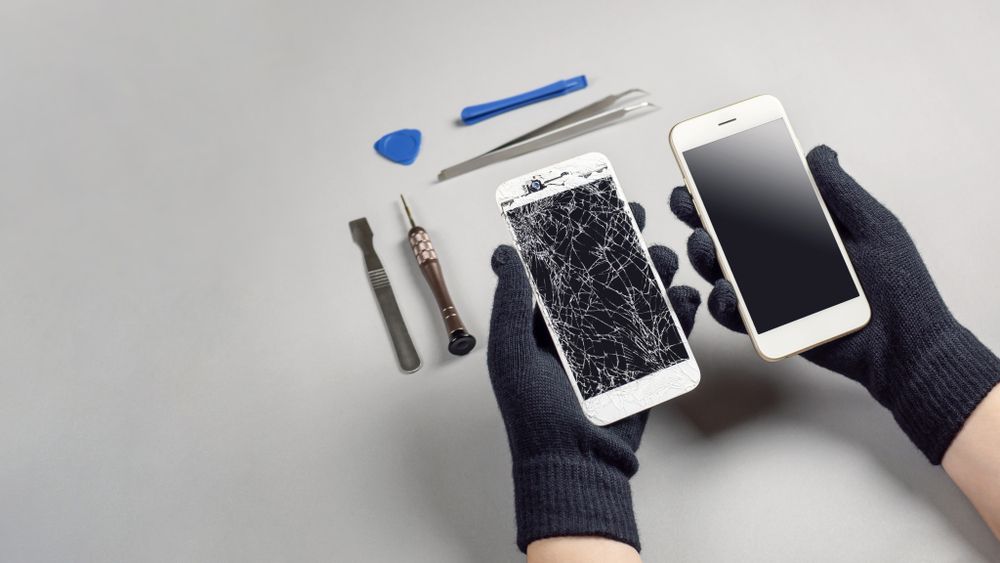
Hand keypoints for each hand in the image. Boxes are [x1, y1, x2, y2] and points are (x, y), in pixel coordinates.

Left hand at [488, 202, 700, 551]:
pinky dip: (676, 315)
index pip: (563, 270)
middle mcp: (579, 332)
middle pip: (605, 278)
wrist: (573, 464)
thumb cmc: (535, 413)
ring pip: (637, 300)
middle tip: (636, 217)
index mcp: (546, 325)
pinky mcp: (641, 369)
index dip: (577, 238)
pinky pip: (662, 335)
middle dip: (622, 246)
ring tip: (664, 256)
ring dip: (653, 275)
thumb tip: (504, 255)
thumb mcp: (512, 351)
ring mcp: (613, 349)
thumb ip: (512, 302)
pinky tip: (682, 296)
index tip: (590, 207)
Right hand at [670, 144, 999, 462]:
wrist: (909, 344)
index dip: (725, 185)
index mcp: (800, 230)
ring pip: (721, 271)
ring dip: (704, 255)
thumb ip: (840, 191)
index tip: (703, 166)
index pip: (754, 203)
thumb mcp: (871, 225)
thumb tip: (818, 153)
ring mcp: (769, 293)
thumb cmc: (899, 286)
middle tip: (686, 201)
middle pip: (726, 233)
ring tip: (704, 242)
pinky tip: (727, 289)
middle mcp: (778, 259)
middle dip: (699, 214)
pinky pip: (736, 315)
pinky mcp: (769, 325)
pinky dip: (724, 302)